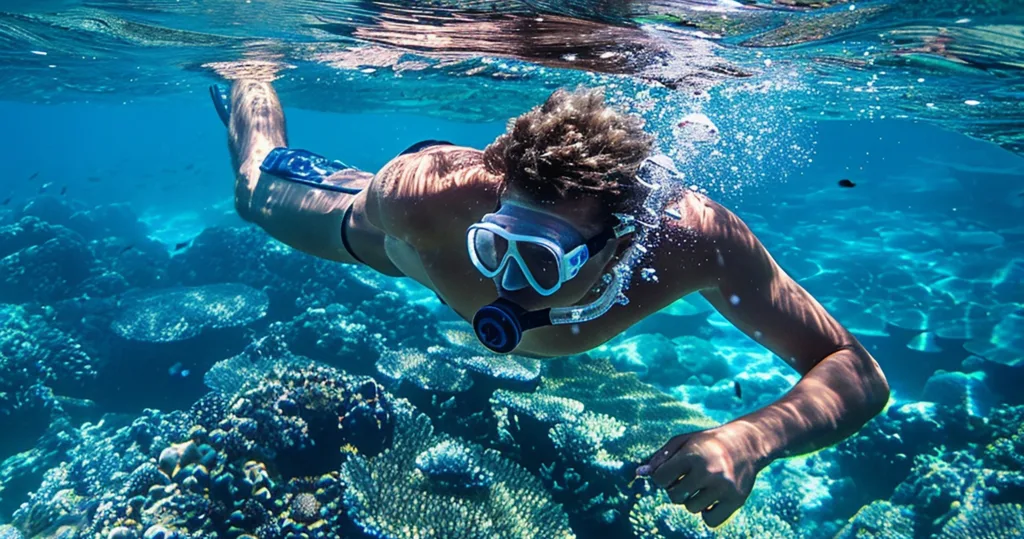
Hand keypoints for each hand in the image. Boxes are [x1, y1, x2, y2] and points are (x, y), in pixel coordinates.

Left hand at [636, 427, 763, 526]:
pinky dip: (707, 514)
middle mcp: (708, 472)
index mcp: (693, 455)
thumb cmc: (708, 443)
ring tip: (701, 487)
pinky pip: (710, 521)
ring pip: (691, 509)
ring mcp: (723, 488)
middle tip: (687, 479)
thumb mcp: (683, 441)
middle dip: (676, 489)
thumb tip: (639, 474)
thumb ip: (660, 457)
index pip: (661, 478)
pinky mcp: (735, 500)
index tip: (671, 472)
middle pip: (674, 496)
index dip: (662, 477)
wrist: (746, 444)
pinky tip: (710, 499)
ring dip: (692, 500)